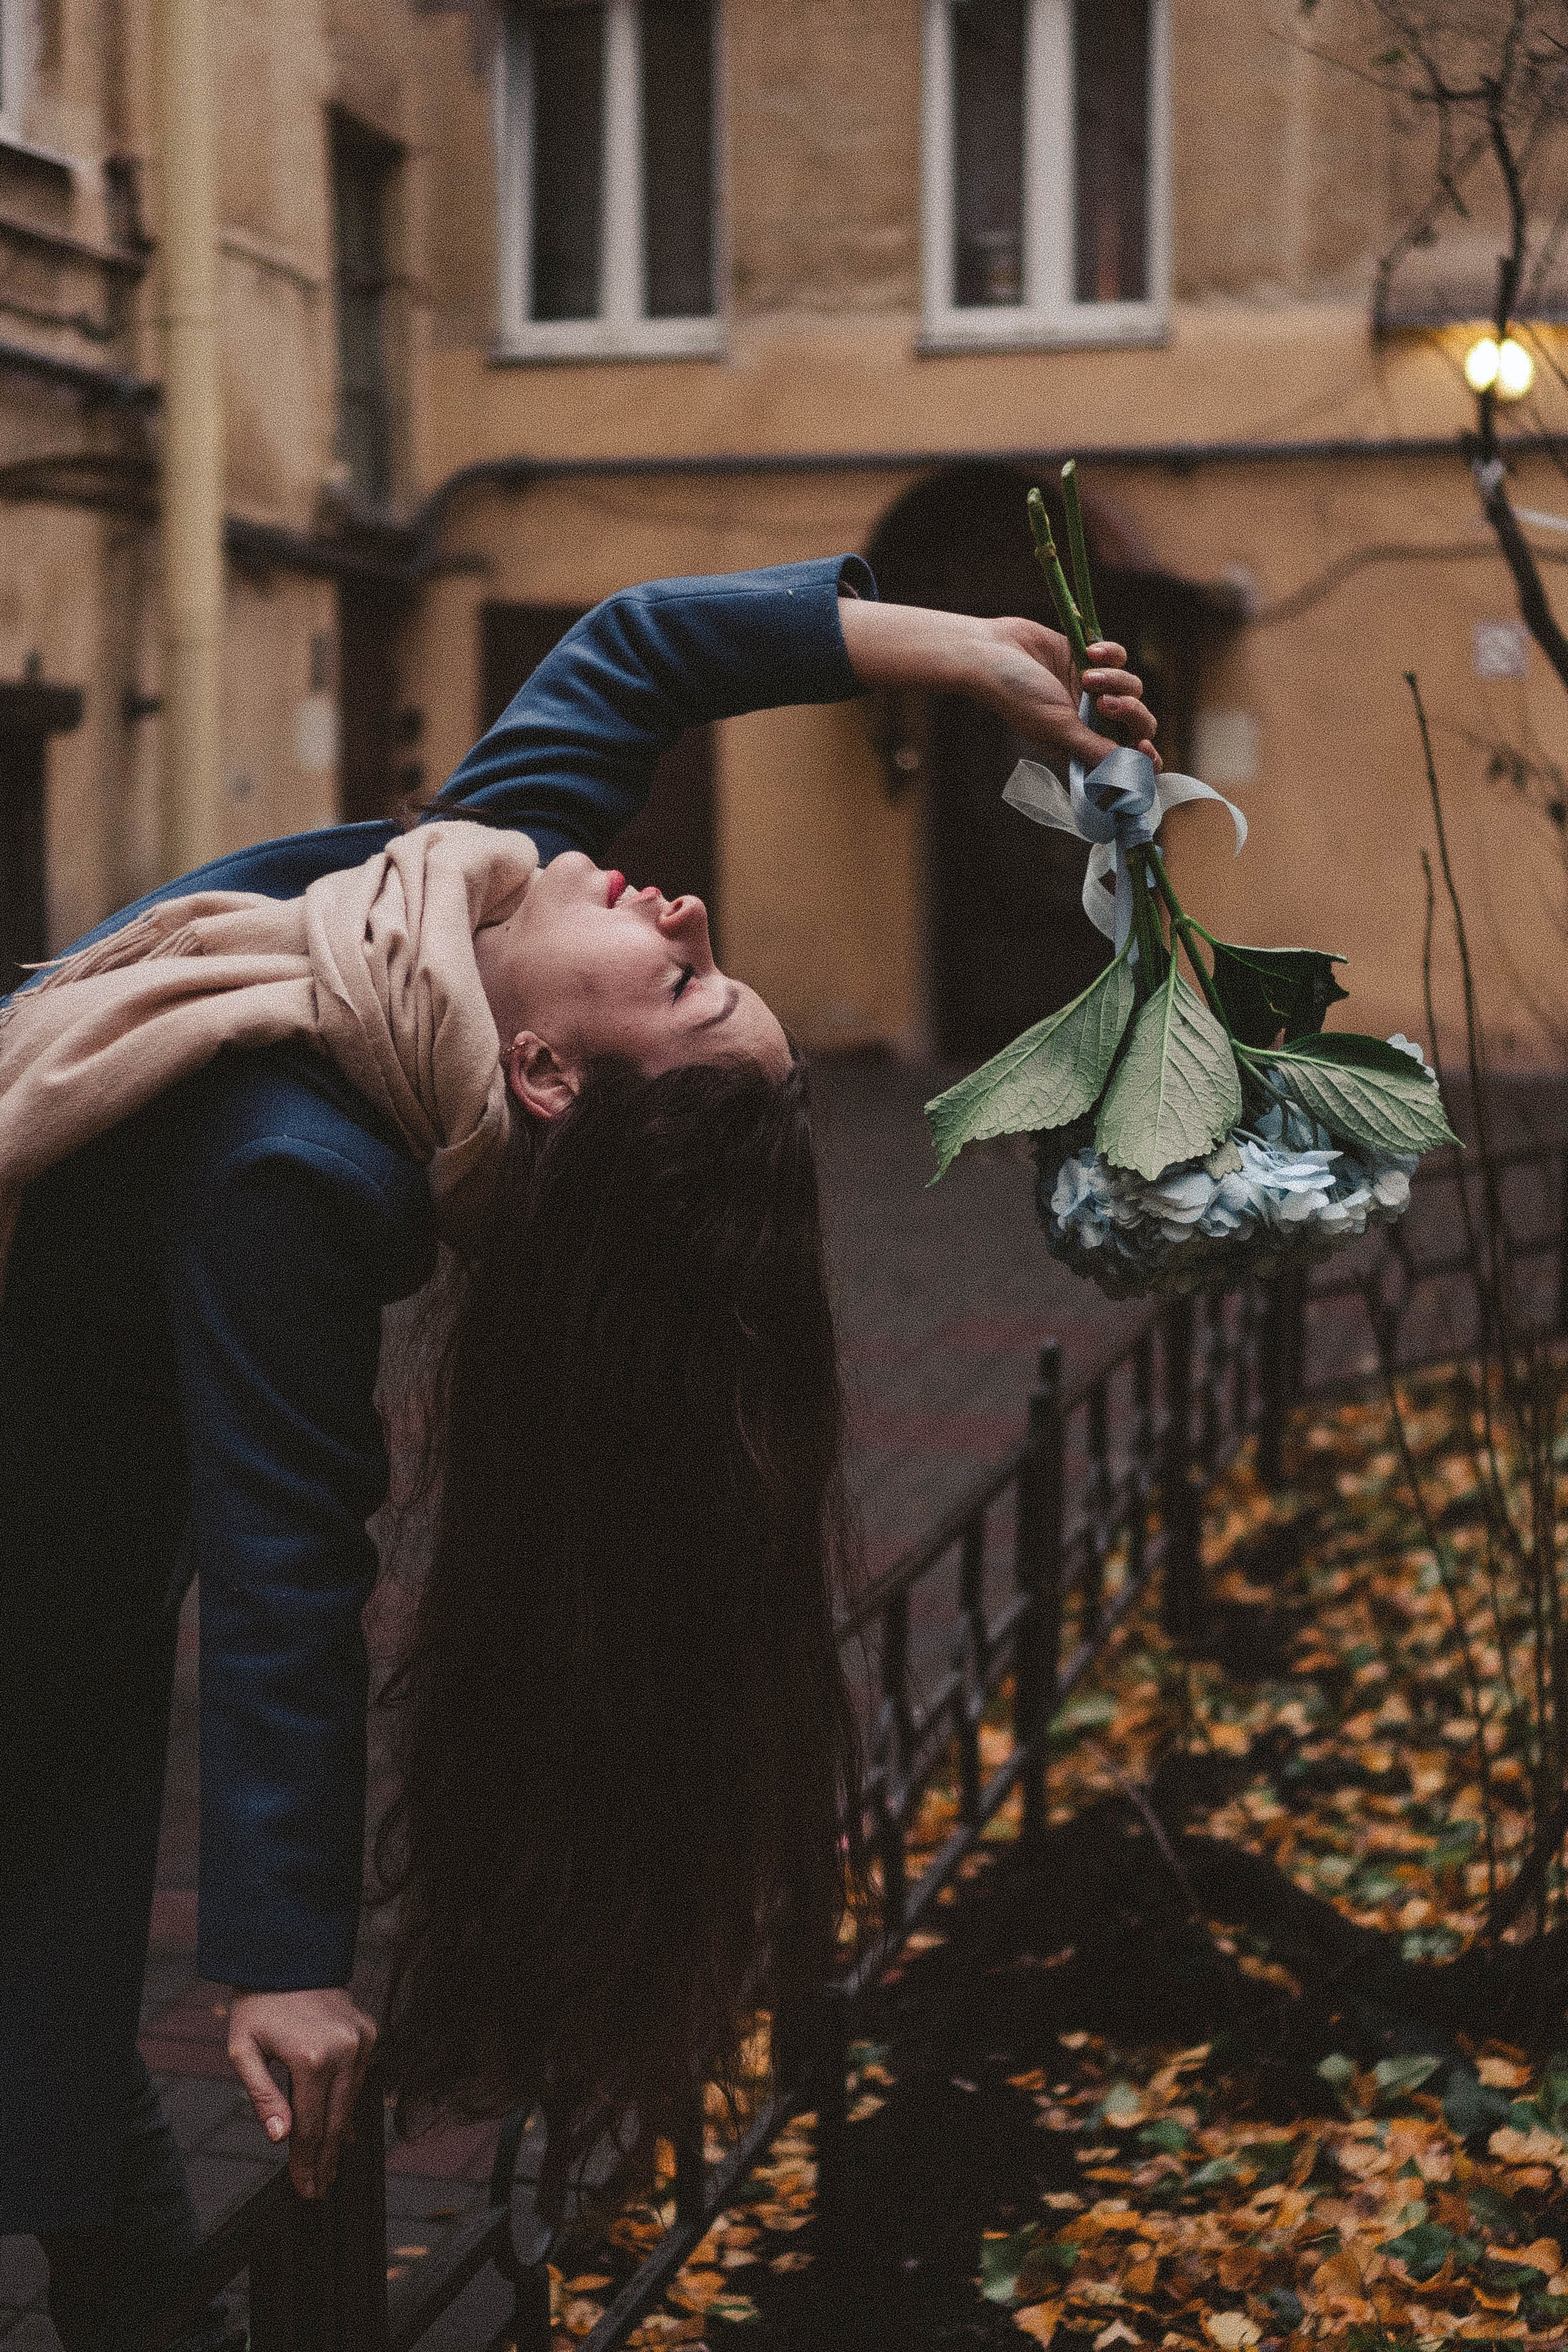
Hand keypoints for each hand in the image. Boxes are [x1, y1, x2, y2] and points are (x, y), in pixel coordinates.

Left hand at [226, 1986, 378, 2199]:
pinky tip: (343, 2129)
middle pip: (336, 2121)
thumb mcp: (244, 2051)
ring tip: (330, 2167)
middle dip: (326, 2159)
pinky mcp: (368, 2031)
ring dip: (339, 2136)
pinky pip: (361, 2078)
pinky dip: (350, 2104)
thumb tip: (281, 2139)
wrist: (288, 1955)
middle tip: (319, 2190)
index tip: (304, 2191)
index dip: (305, 2162)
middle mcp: (345, 2051)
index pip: (311, 2126)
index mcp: (312, 2058)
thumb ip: (263, 2097)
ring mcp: (361, 2040)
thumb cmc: (258, 2006)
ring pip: (352, 2102)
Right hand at [973, 618, 1159, 770]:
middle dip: (1131, 713)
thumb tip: (1126, 772)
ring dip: (1114, 679)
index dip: (1141, 759)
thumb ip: (1092, 748)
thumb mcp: (1056, 726)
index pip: (1123, 759)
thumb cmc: (1015, 695)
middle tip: (1106, 704)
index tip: (1142, 749)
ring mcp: (1092, 688)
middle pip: (1136, 723)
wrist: (992, 650)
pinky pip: (1120, 657)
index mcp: (1080, 744)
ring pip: (1132, 687)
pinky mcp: (1090, 657)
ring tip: (1087, 676)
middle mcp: (1089, 719)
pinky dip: (1110, 654)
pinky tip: (1088, 651)